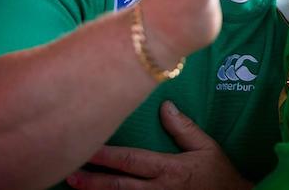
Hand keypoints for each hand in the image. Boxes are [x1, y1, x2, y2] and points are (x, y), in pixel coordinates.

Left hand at [66, 102, 252, 189]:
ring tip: (76, 188)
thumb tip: (164, 106)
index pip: (131, 161)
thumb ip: (184, 128)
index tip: (87, 148)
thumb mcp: (207, 147)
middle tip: (68, 175)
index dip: (107, 156)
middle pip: (118, 186)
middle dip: (92, 180)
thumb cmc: (220, 175)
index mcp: (168, 170)